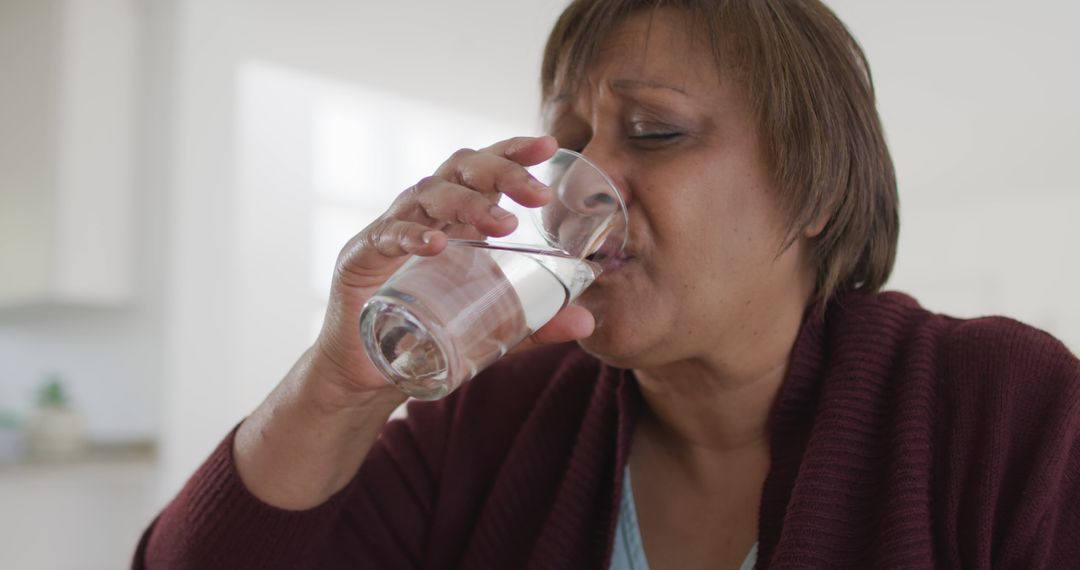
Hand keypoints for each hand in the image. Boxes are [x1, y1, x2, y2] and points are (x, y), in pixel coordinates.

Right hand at [310, 135, 594, 399]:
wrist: (370, 372)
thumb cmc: (428, 333)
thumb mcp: (491, 326)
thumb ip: (535, 322)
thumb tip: (589, 323)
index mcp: (455, 217)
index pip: (483, 169)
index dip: (513, 150)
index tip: (549, 146)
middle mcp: (424, 213)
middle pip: (460, 170)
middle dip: (502, 172)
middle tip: (539, 194)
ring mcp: (391, 230)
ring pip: (428, 194)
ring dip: (468, 203)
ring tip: (503, 224)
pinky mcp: (361, 257)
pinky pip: (387, 234)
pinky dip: (411, 235)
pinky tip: (436, 245)